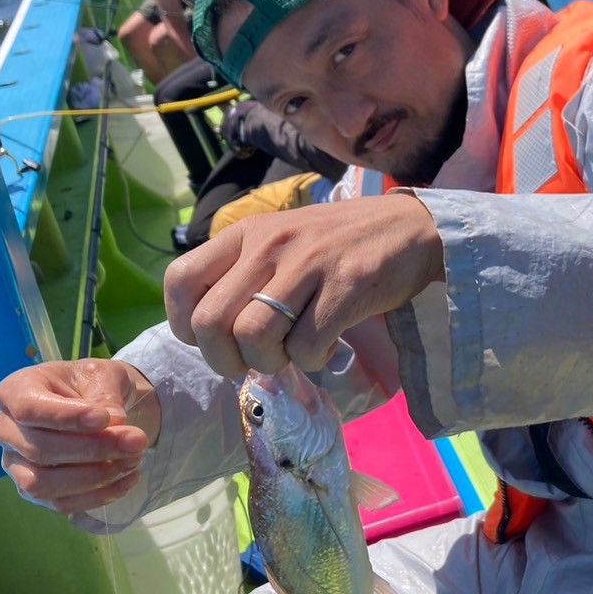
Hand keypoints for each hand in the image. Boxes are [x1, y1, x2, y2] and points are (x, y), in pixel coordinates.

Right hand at [0, 359, 160, 514]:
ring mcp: (15, 464)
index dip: (66, 417)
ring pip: (43, 483)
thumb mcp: (103, 376)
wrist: (100, 408)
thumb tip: (115, 424)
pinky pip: (59, 503)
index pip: (29, 409)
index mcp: (15, 391)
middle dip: (93, 449)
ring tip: (133, 461)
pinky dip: (97, 496)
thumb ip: (105, 397)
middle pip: (40, 449)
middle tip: (136, 441)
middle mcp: (6, 430)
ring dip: (94, 477)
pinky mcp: (33, 490)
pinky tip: (128, 480)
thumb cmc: (92, 384)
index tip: (105, 419)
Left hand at [164, 191, 443, 377]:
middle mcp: (270, 244)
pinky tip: (327, 347)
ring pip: (253, 337)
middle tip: (252, 362)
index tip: (214, 340)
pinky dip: (311, 361)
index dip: (186, 325)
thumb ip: (246, 274)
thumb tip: (213, 335)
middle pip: (211, 322)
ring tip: (291, 356)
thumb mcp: (282, 242)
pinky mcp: (346, 287)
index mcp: (246, 232)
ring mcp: (309, 264)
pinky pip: (306, 347)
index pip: (180, 280)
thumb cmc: (340, 244)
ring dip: (268, 364)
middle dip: (225, 360)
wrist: (411, 230)